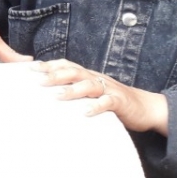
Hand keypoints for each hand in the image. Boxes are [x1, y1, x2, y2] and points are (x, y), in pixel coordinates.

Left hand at [32, 60, 168, 134]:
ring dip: (73, 90)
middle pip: (74, 72)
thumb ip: (74, 91)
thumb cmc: (112, 100)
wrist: (146, 107)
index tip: (30, 68)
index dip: (49, 66)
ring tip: (57, 96)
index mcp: (88, 76)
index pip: (67, 66)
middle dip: (55, 75)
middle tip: (38, 81)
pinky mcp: (120, 102)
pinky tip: (86, 112)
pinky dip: (97, 106)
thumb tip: (48, 95)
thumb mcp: (92, 93)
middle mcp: (97, 79)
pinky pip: (108, 102)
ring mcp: (109, 89)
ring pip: (89, 85)